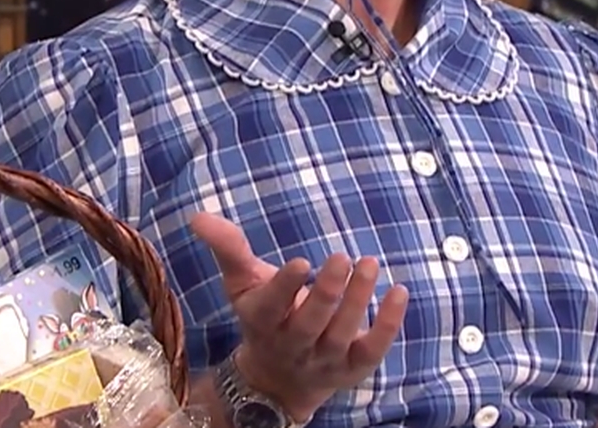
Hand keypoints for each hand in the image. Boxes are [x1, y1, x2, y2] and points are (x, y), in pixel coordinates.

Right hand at [191, 212, 408, 419]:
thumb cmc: (265, 318)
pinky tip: (398, 292)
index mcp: (263, 321)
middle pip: (310, 323)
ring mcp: (325, 360)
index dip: (285, 287)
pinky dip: (387, 324)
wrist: (279, 382)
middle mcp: (293, 345)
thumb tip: (199, 216)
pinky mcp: (353, 367)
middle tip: (341, 257)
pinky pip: (372, 350)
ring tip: (368, 263)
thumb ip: (228, 249)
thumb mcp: (242, 285)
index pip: (272, 307)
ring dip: (357, 299)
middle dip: (326, 292)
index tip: (301, 261)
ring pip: (342, 333)